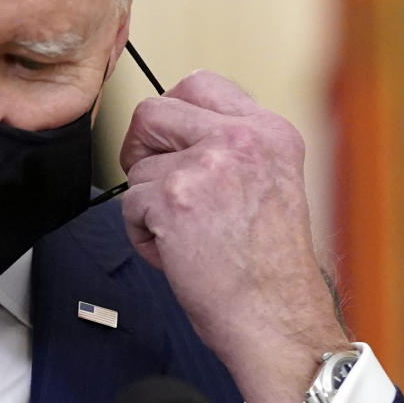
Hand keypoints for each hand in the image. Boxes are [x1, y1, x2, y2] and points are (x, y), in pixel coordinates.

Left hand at [119, 70, 348, 402]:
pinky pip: (128, 205)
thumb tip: (175, 134)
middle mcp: (240, 139)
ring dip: (146, 203)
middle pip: (152, 111)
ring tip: (181, 235)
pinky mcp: (174, 198)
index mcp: (267, 131)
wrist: (275, 319)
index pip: (198, 83)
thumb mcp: (268, 183)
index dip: (170, 114)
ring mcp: (206, 164)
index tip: (167, 143)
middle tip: (155, 185)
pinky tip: (175, 253)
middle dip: (140, 149)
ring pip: (137, 166)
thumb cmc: (267, 267)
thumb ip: (229, 149)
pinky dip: (141, 235)